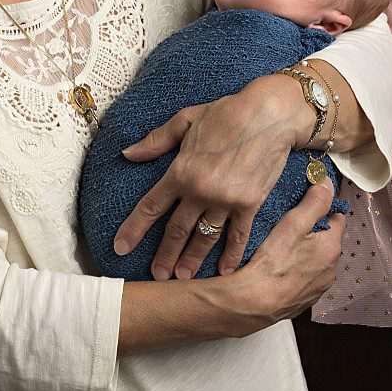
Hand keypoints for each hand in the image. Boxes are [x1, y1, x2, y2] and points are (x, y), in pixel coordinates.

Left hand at [113, 74, 306, 279]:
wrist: (271, 115)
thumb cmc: (227, 113)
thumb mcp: (186, 119)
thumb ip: (156, 140)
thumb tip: (128, 153)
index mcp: (181, 171)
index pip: (150, 206)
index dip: (133, 229)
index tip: (120, 248)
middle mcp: (201, 190)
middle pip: (176, 230)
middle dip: (164, 255)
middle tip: (157, 274)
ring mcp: (226, 200)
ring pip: (205, 238)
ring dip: (192, 260)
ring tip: (183, 277)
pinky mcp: (250, 204)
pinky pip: (238, 235)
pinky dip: (231, 255)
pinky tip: (224, 271)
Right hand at [215, 180, 346, 334]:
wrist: (251, 305)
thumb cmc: (271, 264)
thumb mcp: (293, 223)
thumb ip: (315, 201)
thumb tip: (327, 183)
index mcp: (332, 248)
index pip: (337, 217)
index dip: (322, 207)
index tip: (305, 204)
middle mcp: (331, 270)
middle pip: (326, 240)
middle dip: (312, 231)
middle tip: (289, 224)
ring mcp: (317, 288)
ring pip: (314, 260)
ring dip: (303, 253)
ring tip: (280, 248)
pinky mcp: (302, 301)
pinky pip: (303, 279)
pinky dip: (294, 272)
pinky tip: (278, 269)